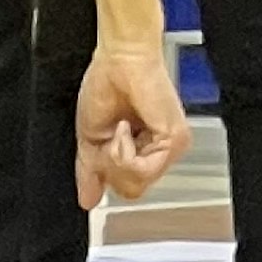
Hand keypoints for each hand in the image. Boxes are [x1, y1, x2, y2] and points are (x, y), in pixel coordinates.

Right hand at [76, 37, 187, 206]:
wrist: (118, 61)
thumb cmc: (107, 85)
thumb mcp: (90, 138)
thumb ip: (91, 172)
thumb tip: (88, 200)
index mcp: (144, 151)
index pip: (127, 187)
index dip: (105, 173)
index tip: (101, 146)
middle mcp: (160, 151)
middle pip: (131, 190)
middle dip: (109, 167)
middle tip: (110, 136)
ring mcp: (170, 147)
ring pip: (136, 184)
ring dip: (115, 158)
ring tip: (119, 129)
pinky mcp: (174, 139)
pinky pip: (142, 170)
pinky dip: (122, 151)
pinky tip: (124, 128)